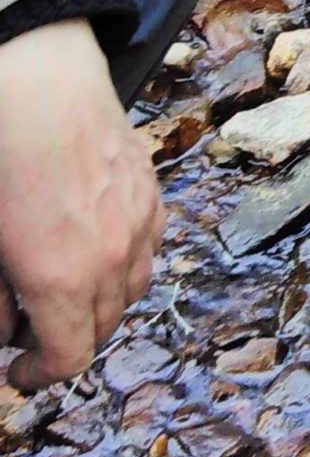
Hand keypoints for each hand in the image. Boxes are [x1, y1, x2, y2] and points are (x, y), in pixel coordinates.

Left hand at [0, 20, 161, 389]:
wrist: (32, 81)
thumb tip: (4, 327)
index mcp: (61, 280)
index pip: (69, 358)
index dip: (40, 375)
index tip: (18, 372)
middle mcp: (111, 259)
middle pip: (103, 329)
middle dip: (66, 339)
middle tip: (30, 328)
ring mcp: (138, 223)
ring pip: (132, 290)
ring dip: (100, 304)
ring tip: (64, 289)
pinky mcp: (149, 192)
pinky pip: (147, 247)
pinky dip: (123, 261)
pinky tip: (93, 244)